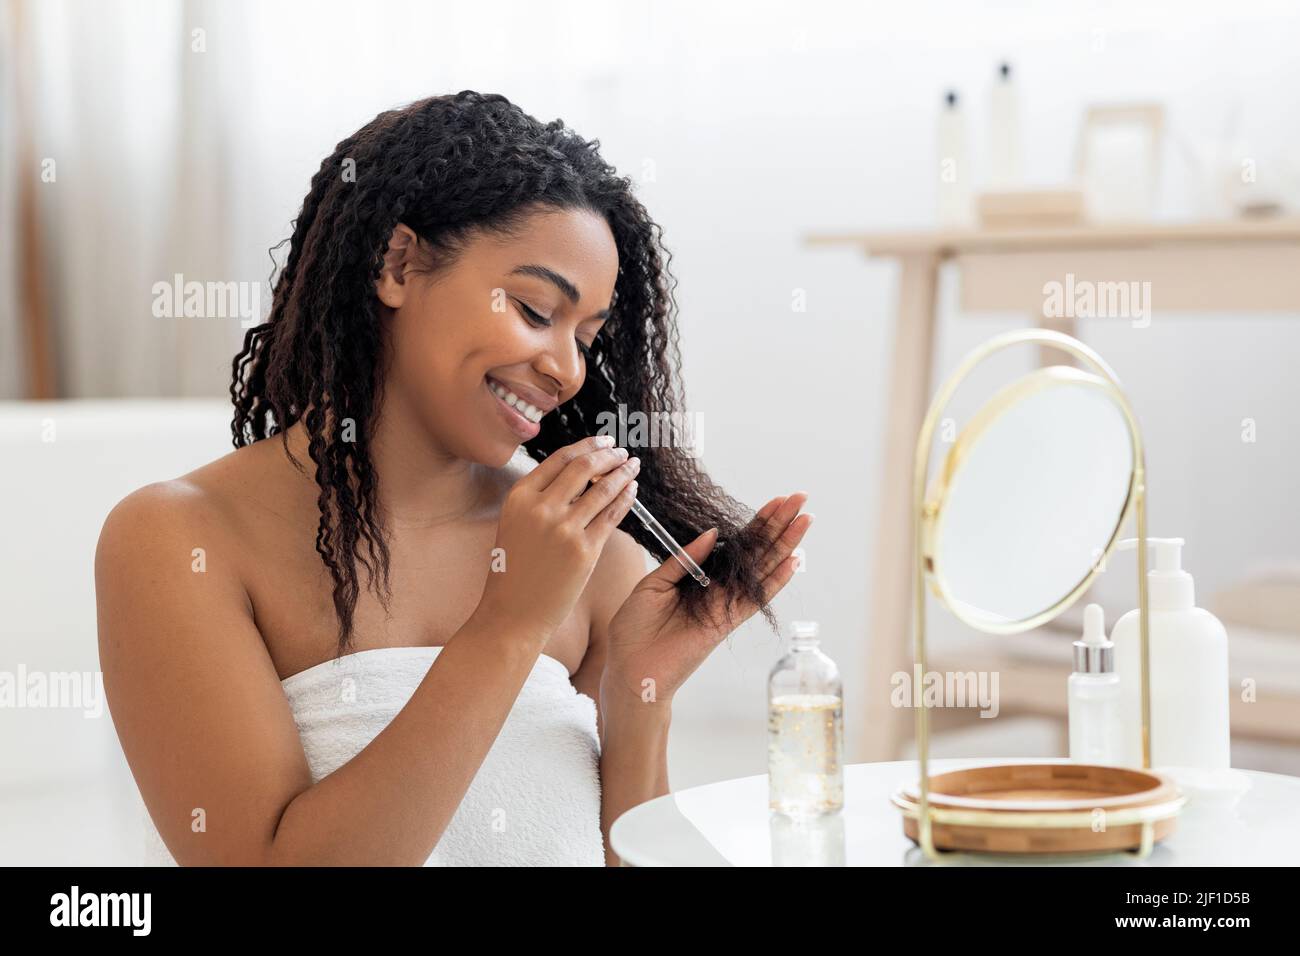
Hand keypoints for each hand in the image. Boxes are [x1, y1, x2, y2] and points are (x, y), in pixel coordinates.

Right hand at [476, 436, 641, 639]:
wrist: (512, 614)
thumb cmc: (515, 571)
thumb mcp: (516, 524)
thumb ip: (540, 498)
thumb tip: (579, 474)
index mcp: (519, 497)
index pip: (560, 458)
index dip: (587, 445)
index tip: (604, 441)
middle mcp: (540, 508)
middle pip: (583, 467)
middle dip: (608, 454)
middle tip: (622, 451)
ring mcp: (563, 529)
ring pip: (603, 489)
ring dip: (623, 472)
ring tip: (633, 466)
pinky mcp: (584, 551)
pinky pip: (612, 516)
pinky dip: (625, 498)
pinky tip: (632, 490)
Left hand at [601, 493, 810, 708]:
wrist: (628, 668)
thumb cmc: (635, 628)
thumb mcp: (653, 584)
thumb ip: (684, 559)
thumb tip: (714, 534)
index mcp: (701, 576)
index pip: (737, 544)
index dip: (757, 522)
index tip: (777, 500)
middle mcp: (719, 589)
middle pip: (757, 552)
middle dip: (779, 525)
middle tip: (800, 498)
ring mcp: (725, 606)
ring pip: (763, 570)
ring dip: (785, 545)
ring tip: (805, 520)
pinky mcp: (725, 623)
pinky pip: (755, 599)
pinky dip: (775, 581)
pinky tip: (793, 562)